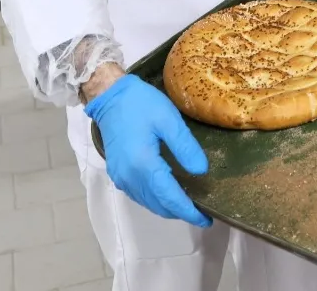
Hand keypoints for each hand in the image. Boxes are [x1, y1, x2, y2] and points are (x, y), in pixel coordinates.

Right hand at [84, 74, 210, 226]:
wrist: (110, 97)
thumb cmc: (141, 105)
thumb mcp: (169, 120)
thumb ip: (185, 148)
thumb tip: (201, 172)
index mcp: (144, 165)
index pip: (170, 197)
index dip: (188, 211)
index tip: (206, 219)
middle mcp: (130, 177)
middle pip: (158, 205)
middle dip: (180, 213)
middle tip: (202, 214)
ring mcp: (121, 177)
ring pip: (148, 203)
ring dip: (167, 208)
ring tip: (189, 205)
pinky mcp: (117, 173)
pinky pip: (139, 195)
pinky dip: (155, 199)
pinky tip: (168, 193)